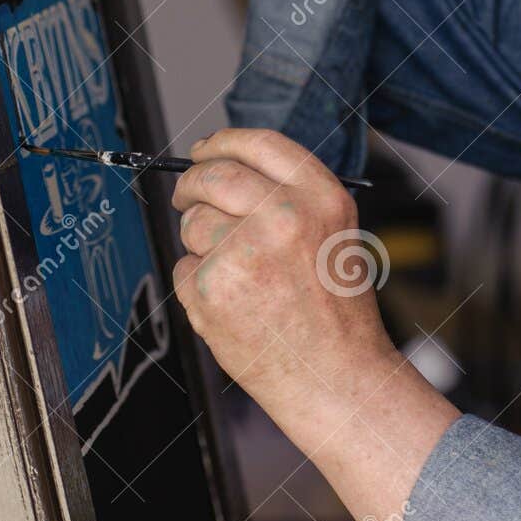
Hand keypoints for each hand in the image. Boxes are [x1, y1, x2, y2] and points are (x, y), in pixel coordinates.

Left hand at [170, 128, 458, 520]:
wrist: (336, 377)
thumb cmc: (336, 313)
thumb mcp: (334, 235)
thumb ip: (291, 199)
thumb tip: (226, 169)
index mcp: (320, 198)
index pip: (258, 143)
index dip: (223, 143)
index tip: (204, 151)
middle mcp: (283, 217)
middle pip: (212, 175)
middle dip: (191, 184)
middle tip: (186, 197)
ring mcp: (244, 252)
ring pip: (192, 224)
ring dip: (201, 244)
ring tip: (239, 277)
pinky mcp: (212, 289)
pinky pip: (184, 269)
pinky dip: (198, 285)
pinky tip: (234, 307)